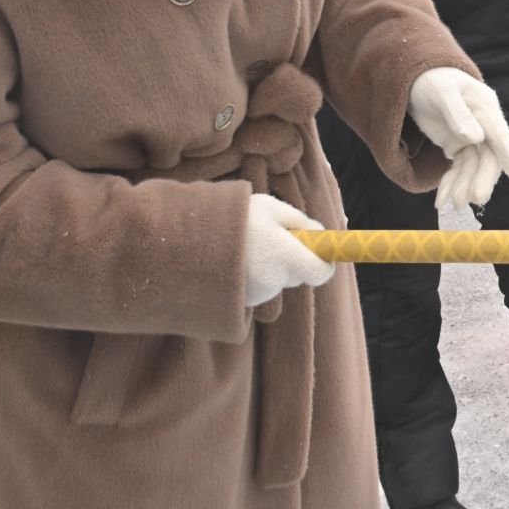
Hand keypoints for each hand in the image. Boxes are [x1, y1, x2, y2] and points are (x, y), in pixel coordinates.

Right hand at [243, 192, 335, 307]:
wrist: (183, 245)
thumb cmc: (232, 219)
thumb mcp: (268, 206)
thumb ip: (298, 220)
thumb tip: (319, 232)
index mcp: (287, 255)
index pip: (322, 273)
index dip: (324, 262)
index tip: (320, 251)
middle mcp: (275, 280)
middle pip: (298, 274)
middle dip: (292, 258)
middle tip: (271, 238)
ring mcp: (258, 294)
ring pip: (277, 279)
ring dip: (270, 265)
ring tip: (245, 246)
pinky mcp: (242, 302)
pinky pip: (259, 286)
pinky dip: (253, 275)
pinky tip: (234, 260)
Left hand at [408, 67, 508, 208]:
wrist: (417, 79)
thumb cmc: (432, 80)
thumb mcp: (442, 93)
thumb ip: (457, 113)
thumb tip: (475, 137)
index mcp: (485, 108)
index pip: (501, 135)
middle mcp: (483, 125)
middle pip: (489, 157)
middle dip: (482, 179)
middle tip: (475, 200)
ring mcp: (472, 137)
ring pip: (473, 167)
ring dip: (464, 186)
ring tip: (452, 204)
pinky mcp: (458, 146)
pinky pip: (459, 169)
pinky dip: (450, 184)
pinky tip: (441, 200)